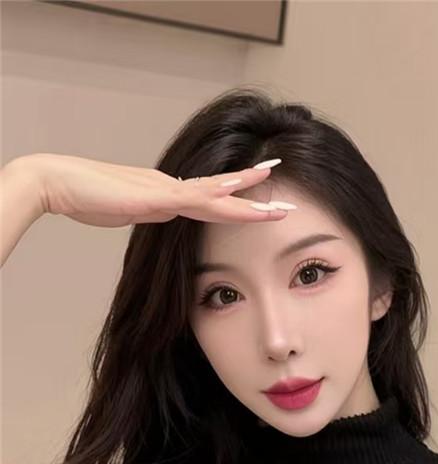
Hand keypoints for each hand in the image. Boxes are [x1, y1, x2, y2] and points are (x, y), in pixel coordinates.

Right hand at [24, 152, 289, 228]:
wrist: (60, 183)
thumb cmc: (90, 199)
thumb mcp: (131, 214)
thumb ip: (154, 215)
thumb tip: (168, 218)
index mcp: (170, 195)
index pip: (214, 202)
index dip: (242, 205)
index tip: (268, 207)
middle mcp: (173, 188)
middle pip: (224, 196)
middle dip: (258, 200)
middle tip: (290, 204)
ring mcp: (165, 190)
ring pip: (216, 192)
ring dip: (247, 192)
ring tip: (276, 187)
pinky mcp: (153, 196)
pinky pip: (192, 196)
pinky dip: (217, 195)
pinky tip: (237, 192)